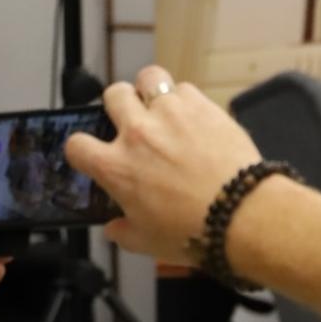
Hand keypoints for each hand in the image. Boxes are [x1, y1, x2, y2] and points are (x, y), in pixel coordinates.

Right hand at [65, 65, 262, 263]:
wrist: (244, 215)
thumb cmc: (194, 234)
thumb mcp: (149, 242)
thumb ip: (124, 232)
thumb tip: (112, 228)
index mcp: (116, 167)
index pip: (76, 144)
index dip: (83, 149)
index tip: (95, 155)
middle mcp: (137, 133)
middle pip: (113, 95)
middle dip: (120, 106)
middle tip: (135, 122)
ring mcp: (170, 114)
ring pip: (149, 78)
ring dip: (152, 90)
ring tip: (164, 107)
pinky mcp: (202, 106)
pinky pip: (185, 88)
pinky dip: (187, 99)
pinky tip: (197, 117)